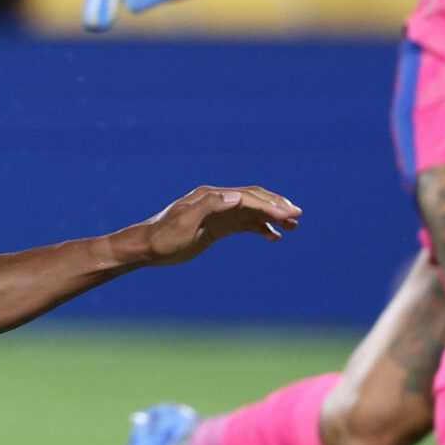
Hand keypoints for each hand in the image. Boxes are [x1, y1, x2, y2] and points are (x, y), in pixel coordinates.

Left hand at [137, 185, 300, 266]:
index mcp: (210, 196)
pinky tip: (272, 237)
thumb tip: (236, 196)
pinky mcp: (216, 227)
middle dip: (276, 207)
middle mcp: (216, 201)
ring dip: (272, 218)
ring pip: (252, 212)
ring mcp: (217, 214)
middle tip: (298, 216)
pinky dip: (260, 228)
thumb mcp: (185, 222)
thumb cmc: (163, 237)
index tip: (288, 215)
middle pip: (253, 200)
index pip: (247, 197)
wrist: (146, 248)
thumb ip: (209, 206)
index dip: (269, 205)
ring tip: (292, 227)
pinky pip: (243, 225)